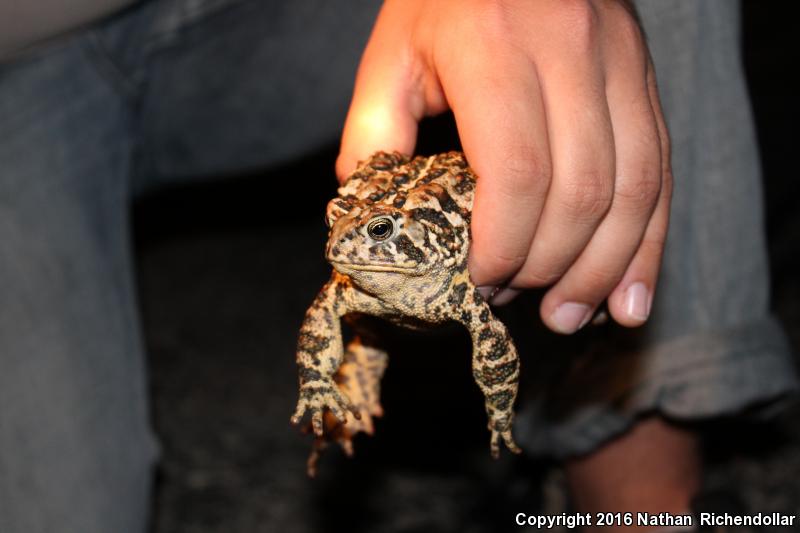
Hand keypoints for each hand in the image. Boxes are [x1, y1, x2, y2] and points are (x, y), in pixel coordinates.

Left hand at [337, 0, 671, 333]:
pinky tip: (630, 297)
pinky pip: (660, 171)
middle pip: (579, 193)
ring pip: (632, 189)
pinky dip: (648, 244)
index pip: (517, 174)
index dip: (501, 247)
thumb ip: (372, 133)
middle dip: (546, 266)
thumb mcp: (391, 53)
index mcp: (494, 49)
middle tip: (512, 300)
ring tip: (568, 316)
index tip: (476, 282)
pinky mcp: (644, 78)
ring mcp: (620, 64)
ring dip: (601, 269)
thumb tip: (364, 215)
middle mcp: (570, 53)